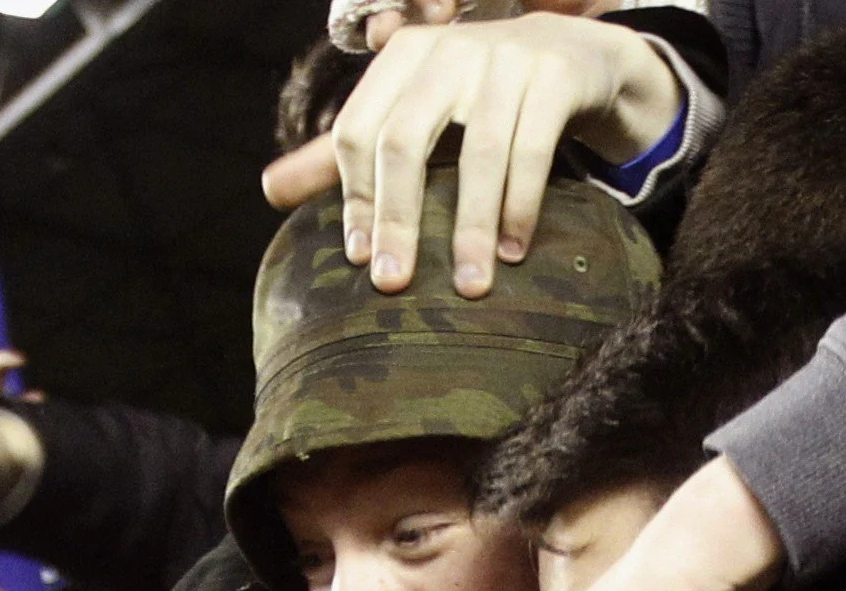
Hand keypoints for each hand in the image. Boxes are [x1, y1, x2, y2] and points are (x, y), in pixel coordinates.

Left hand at [262, 11, 683, 295]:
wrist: (576, 56)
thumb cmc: (479, 96)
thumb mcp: (414, 112)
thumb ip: (349, 153)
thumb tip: (269, 190)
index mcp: (404, 57)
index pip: (359, 129)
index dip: (355, 197)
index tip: (361, 258)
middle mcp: (450, 50)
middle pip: (406, 140)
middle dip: (398, 218)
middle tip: (395, 284)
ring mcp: (507, 59)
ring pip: (481, 152)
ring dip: (471, 227)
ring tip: (468, 285)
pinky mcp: (556, 77)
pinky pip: (534, 150)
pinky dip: (522, 206)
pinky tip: (513, 251)